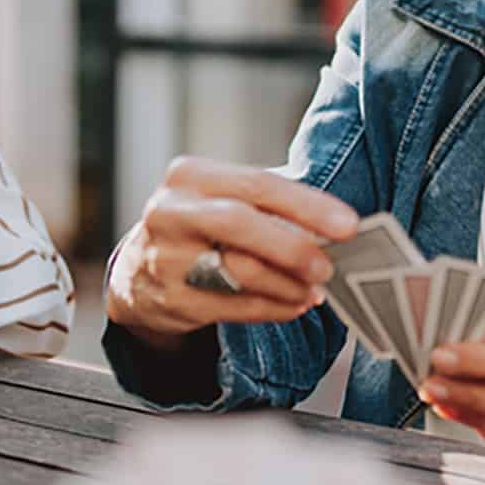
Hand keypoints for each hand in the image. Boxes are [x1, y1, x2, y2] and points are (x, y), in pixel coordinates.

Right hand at [106, 157, 357, 346]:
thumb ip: (269, 205)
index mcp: (190, 176)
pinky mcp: (170, 299)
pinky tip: (293, 305)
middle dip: (293, 247)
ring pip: (238, 271)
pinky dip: (272, 308)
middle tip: (328, 267)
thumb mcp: (221, 200)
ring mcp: (165, 257)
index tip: (348, 225)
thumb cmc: (197, 228)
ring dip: (288, 285)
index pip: (257, 184)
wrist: (136, 273)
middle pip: (240, 223)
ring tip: (313, 290)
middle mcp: (171, 212)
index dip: (308, 205)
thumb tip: (335, 225)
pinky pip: (234, 307)